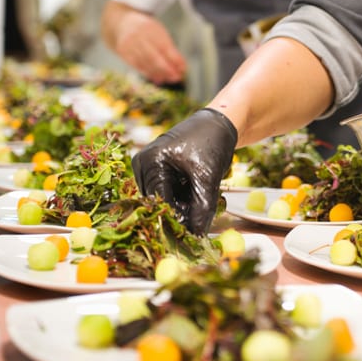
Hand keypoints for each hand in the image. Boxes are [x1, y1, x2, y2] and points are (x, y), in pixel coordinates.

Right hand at [103, 3, 187, 83]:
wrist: (122, 24)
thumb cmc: (147, 30)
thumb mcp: (159, 33)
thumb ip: (170, 48)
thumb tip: (181, 66)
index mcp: (152, 29)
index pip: (165, 46)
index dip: (175, 59)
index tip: (184, 68)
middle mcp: (139, 36)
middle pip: (154, 57)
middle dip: (167, 69)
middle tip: (177, 77)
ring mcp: (130, 45)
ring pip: (146, 63)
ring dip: (159, 74)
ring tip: (168, 79)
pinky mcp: (124, 53)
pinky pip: (137, 66)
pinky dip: (148, 73)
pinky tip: (157, 78)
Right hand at [132, 108, 237, 233]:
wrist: (219, 122)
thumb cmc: (213, 143)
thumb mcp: (208, 177)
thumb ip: (202, 209)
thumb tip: (197, 237)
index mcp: (150, 161)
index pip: (159, 202)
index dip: (176, 220)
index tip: (192, 237)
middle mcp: (142, 164)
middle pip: (158, 203)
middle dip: (178, 214)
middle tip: (201, 220)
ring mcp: (147, 167)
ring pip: (162, 200)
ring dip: (180, 207)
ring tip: (201, 202)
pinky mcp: (155, 170)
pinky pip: (165, 193)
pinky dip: (180, 198)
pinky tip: (196, 193)